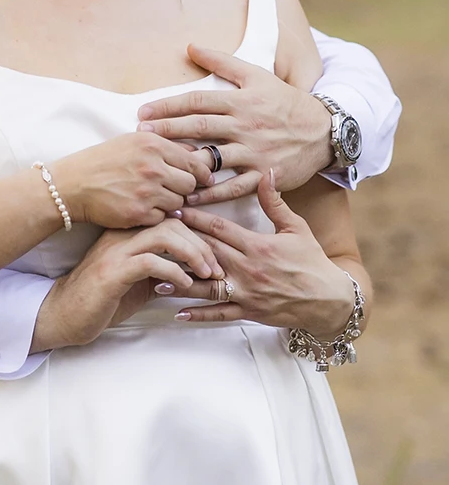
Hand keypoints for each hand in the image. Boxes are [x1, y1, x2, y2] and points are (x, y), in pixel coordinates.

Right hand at [31, 220, 222, 351]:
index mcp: (128, 232)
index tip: (214, 255)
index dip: (197, 233)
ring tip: (206, 274)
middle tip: (216, 267)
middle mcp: (122, 235)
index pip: (170, 218)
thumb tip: (195, 269)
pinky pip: (150, 262)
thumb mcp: (138, 279)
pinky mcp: (112, 272)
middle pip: (172, 222)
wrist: (65, 314)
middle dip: (201, 243)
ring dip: (193, 254)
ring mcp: (116, 251)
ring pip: (164, 235)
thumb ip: (161, 268)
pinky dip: (174, 271)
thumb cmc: (102, 298)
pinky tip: (184, 285)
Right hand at [51, 131, 214, 229]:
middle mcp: (152, 166)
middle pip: (190, 184)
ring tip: (152, 199)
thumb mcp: (131, 142)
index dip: (199, 173)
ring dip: (169, 203)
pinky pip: (162, 218)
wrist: (73, 184)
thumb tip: (196, 157)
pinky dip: (154, 216)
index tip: (201, 179)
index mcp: (153, 144)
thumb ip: (163, 147)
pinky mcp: (139, 213)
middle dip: (183, 189)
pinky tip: (140, 209)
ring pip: (178, 203)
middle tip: (170, 190)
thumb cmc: (102, 161)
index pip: (193, 162)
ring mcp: (147, 191)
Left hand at [136, 44, 332, 204]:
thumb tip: (190, 46)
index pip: (197, 101)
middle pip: (199, 127)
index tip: (143, 112)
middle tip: (140, 134)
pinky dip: (209, 194)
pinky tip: (187, 198)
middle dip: (167, 130)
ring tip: (157, 166)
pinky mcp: (263, 176)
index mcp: (240, 101)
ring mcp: (254, 152)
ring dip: (183, 163)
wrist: (323, 131)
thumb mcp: (256, 76)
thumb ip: (222, 62)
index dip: (168, 105)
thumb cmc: (284, 101)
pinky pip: (232, 188)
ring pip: (213, 158)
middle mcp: (245, 126)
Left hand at [170, 173, 354, 338]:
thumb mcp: (295, 228)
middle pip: (206, 252)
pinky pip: (219, 314)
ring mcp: (247, 292)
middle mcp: (248, 268)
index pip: (219, 228)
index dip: (194, 217)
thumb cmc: (312, 261)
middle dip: (179, 242)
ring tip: (153, 272)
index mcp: (257, 245)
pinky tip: (176, 311)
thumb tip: (268, 171)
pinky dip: (198, 313)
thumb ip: (275, 202)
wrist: (331, 300)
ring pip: (206, 285)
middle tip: (152, 234)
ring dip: (180, 279)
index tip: (173, 207)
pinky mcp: (248, 312)